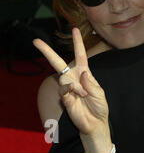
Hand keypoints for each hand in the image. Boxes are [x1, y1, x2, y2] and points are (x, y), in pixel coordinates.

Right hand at [33, 28, 111, 152]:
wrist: (95, 122)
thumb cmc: (99, 106)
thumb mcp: (99, 92)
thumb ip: (91, 83)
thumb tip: (82, 73)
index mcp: (84, 73)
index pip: (80, 54)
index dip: (77, 42)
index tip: (74, 29)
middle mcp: (73, 77)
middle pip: (58, 62)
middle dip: (47, 51)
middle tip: (36, 41)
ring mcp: (67, 87)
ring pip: (62, 77)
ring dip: (75, 85)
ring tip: (83, 94)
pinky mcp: (63, 97)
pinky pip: (63, 89)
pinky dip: (71, 90)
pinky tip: (77, 95)